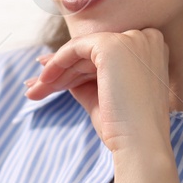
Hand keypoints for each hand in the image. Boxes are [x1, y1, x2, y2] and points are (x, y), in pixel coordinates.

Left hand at [23, 29, 174, 157]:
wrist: (140, 143)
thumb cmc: (125, 127)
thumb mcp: (105, 96)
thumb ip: (87, 80)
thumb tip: (58, 71)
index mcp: (151, 51)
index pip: (104, 57)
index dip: (75, 68)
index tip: (50, 79)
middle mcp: (145, 39)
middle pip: (91, 55)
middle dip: (60, 72)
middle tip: (35, 87)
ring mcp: (131, 40)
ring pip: (82, 52)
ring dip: (54, 73)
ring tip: (32, 91)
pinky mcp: (112, 45)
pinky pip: (76, 48)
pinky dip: (57, 63)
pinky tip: (43, 80)